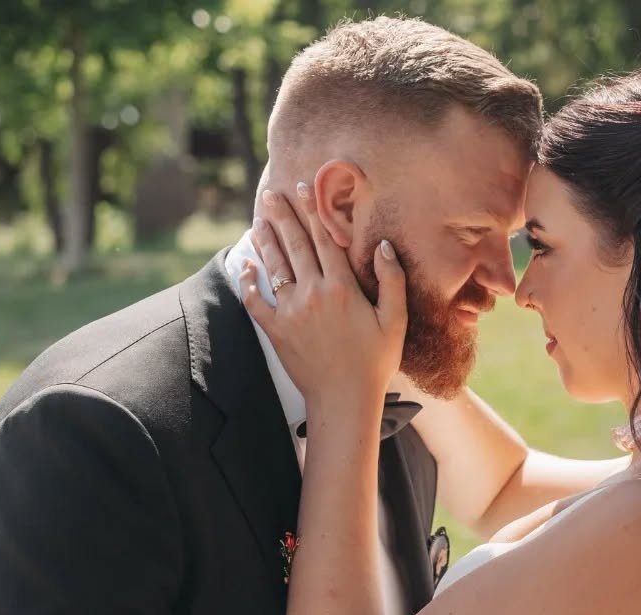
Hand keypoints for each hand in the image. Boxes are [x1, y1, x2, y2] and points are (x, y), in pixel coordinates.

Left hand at [240, 183, 405, 407]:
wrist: (344, 401)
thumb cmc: (374, 364)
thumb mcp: (395, 322)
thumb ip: (391, 281)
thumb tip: (383, 246)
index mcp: (342, 288)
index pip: (324, 239)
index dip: (313, 211)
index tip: (303, 188)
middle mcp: (313, 293)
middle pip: (295, 245)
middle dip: (282, 216)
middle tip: (271, 194)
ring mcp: (290, 312)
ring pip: (274, 266)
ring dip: (265, 240)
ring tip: (258, 219)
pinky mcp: (276, 331)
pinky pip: (255, 301)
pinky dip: (248, 282)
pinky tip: (245, 266)